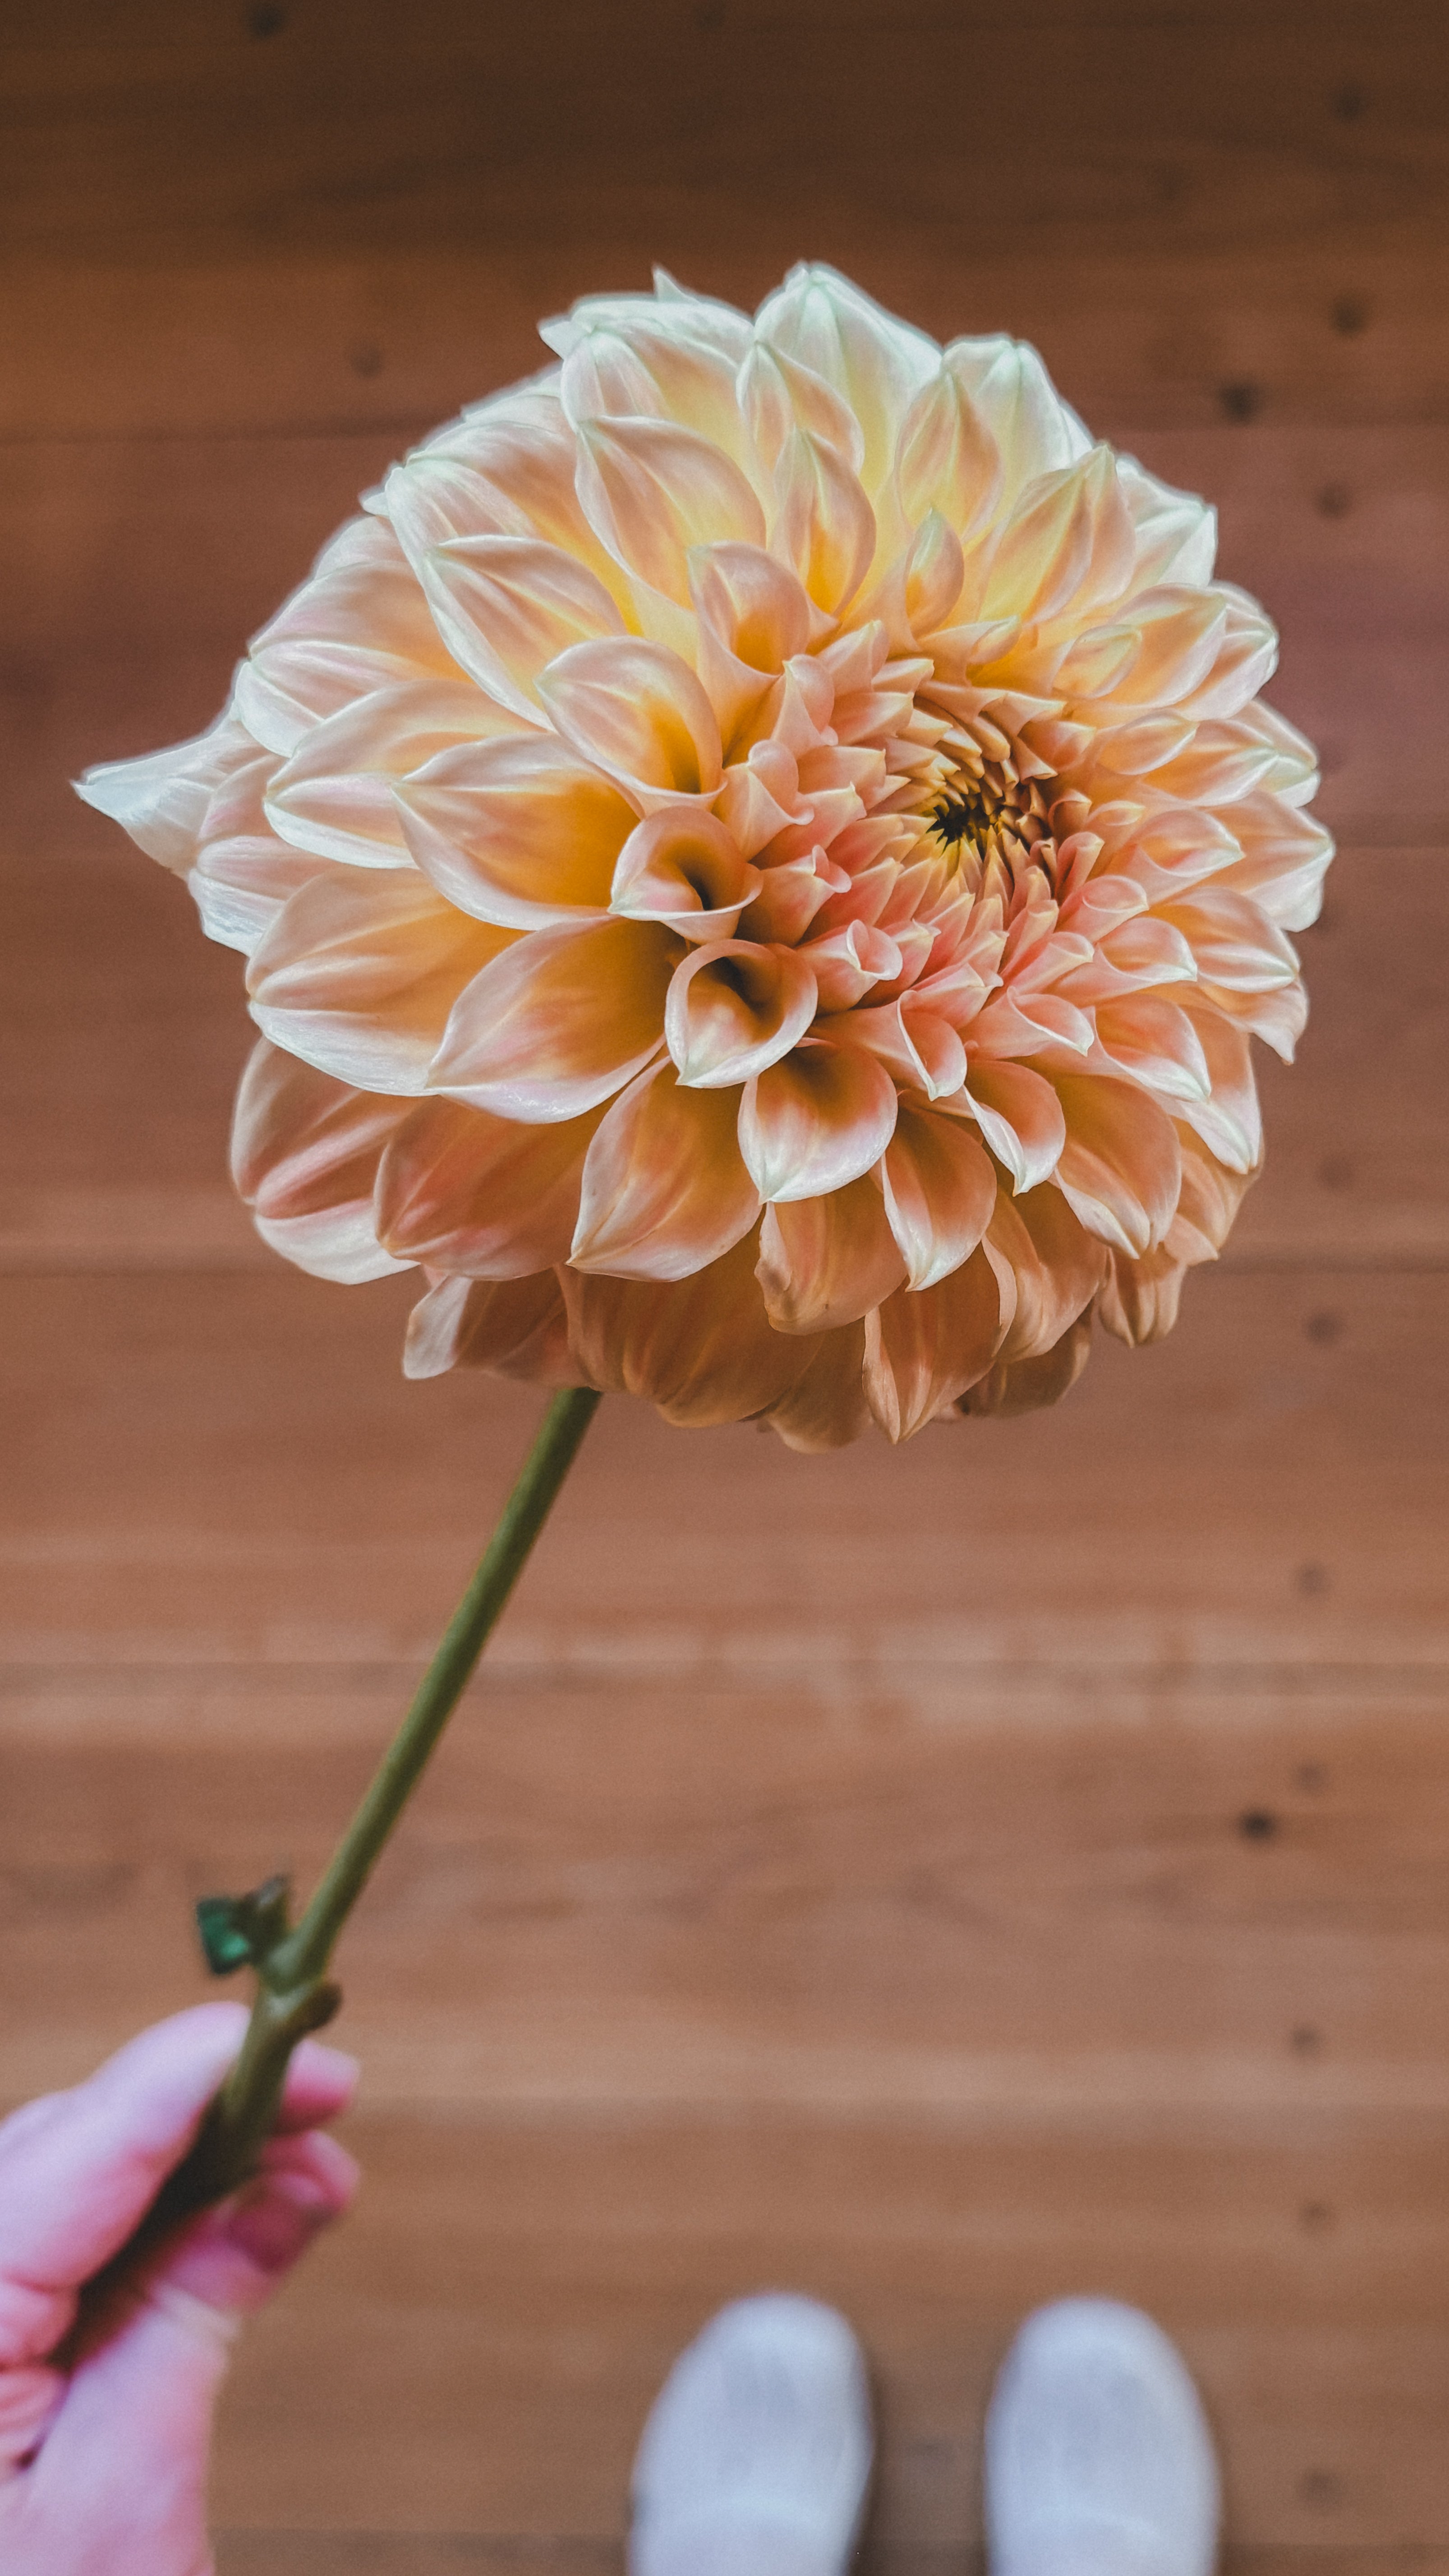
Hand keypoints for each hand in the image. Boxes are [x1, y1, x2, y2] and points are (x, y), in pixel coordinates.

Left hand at [0, 2002, 357, 2575]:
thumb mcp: (125, 2499)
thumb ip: (191, 2311)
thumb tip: (291, 2179)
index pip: (69, 2147)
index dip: (192, 2072)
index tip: (309, 2047)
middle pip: (49, 2148)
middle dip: (191, 2116)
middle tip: (327, 2120)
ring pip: (43, 2184)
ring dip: (172, 2168)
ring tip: (296, 2177)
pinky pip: (35, 2249)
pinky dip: (129, 2229)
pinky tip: (219, 2227)